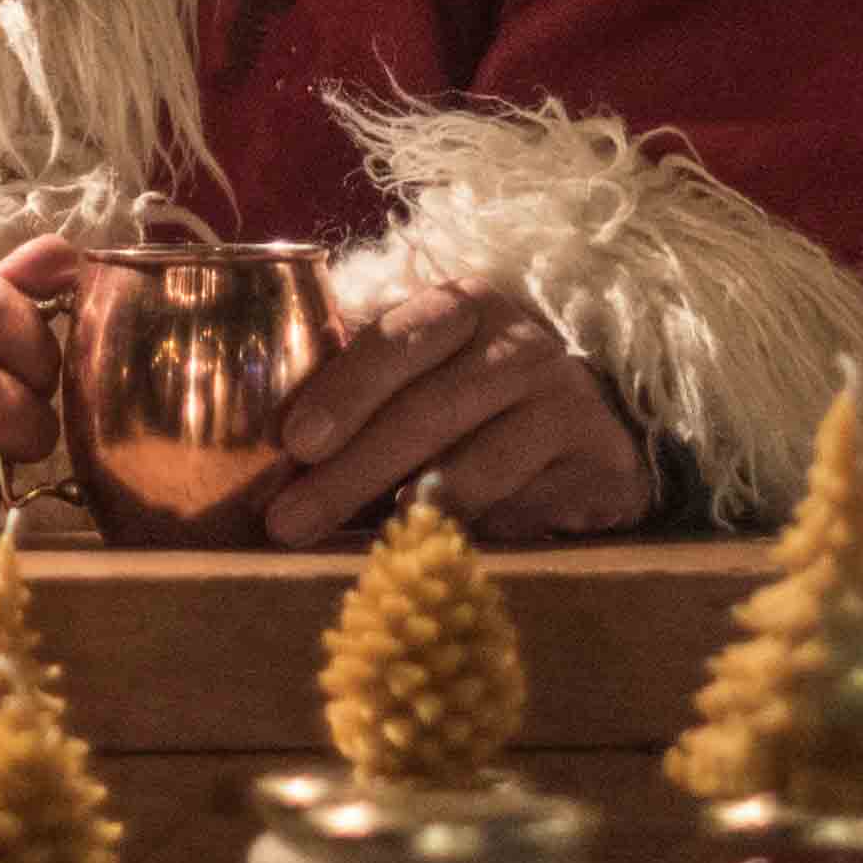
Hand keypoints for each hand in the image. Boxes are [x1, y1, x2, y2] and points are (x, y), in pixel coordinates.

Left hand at [259, 279, 651, 546]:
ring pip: (478, 464)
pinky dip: (479, 532)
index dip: (344, 391)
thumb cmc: (479, 401)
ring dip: (413, 510)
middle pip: (427, 410)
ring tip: (364, 543)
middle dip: (352, 471)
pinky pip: (526, 505)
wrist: (594, 427)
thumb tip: (264, 453)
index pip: (395, 340)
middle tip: (291, 522)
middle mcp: (519, 343)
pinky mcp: (598, 459)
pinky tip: (439, 554)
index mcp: (461, 308)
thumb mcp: (425, 376)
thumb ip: (359, 394)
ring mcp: (565, 399)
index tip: (294, 443)